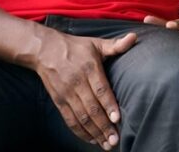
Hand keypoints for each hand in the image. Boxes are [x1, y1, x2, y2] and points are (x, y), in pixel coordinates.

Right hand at [33, 30, 136, 149]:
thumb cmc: (76, 47)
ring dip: (94, 132)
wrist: (44, 50)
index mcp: (89, 68)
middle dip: (104, 126)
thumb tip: (134, 37)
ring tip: (107, 144)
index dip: (109, 105)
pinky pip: (70, 120)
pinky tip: (92, 140)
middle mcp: (77, 82)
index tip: (118, 118)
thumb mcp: (96, 43)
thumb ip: (116, 45)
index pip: (100, 89)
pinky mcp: (58, 101)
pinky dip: (80, 132)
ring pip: (81, 117)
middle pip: (92, 108)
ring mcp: (66, 94)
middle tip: (115, 140)